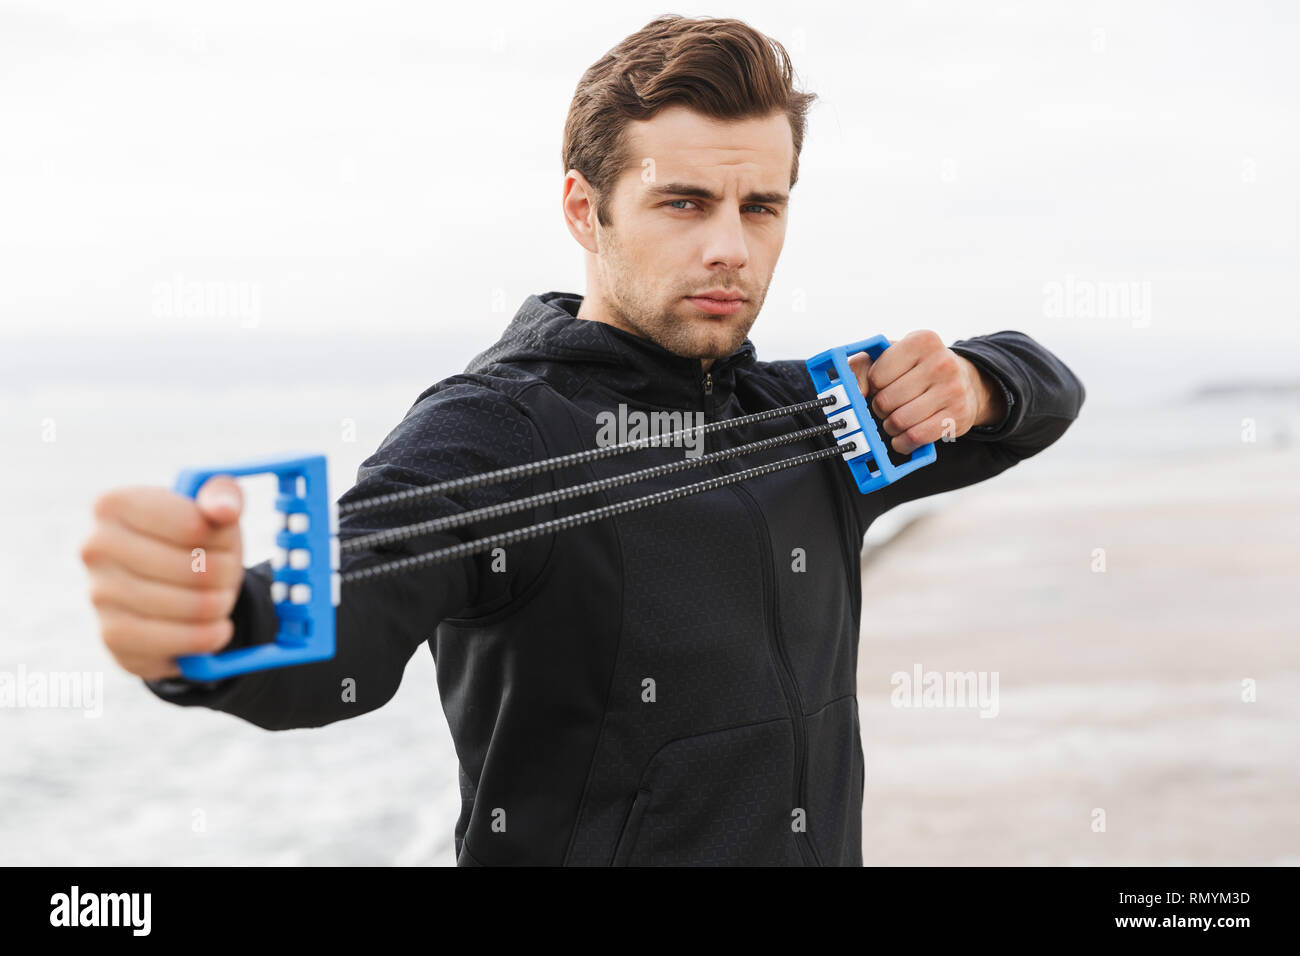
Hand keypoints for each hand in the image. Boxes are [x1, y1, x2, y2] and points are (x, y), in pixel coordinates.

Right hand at [80, 477, 244, 679]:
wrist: (175, 587)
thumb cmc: (195, 540)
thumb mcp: (213, 510)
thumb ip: (224, 496)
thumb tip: (225, 510)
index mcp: (115, 504)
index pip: (192, 525)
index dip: (224, 539)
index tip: (223, 540)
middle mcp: (95, 547)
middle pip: (194, 569)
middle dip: (226, 575)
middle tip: (227, 574)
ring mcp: (98, 593)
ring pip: (188, 606)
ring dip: (220, 605)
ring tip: (220, 597)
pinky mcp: (111, 635)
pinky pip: (174, 641)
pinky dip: (207, 636)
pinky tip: (216, 628)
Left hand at [846, 330, 1005, 454]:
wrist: (964, 381)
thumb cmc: (918, 369)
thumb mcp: (890, 356)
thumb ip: (861, 366)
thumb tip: (853, 390)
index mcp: (921, 341)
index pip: (876, 376)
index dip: (873, 386)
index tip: (882, 384)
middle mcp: (941, 362)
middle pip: (886, 401)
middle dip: (881, 408)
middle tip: (888, 405)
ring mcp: (953, 389)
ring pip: (899, 421)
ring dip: (891, 426)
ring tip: (897, 418)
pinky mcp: (958, 416)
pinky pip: (916, 437)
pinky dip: (903, 442)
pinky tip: (905, 435)